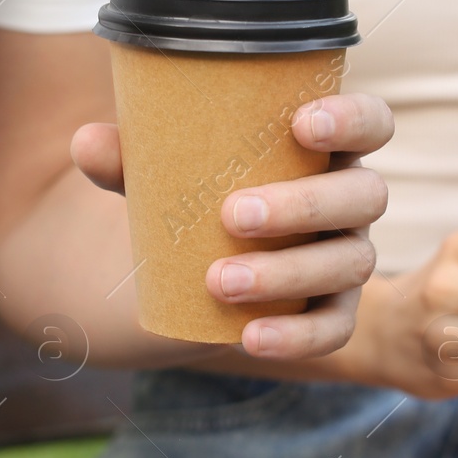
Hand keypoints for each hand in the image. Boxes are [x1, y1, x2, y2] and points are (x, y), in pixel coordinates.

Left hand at [72, 93, 392, 360]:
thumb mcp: (158, 174)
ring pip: (350, 263)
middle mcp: (348, 200)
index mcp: (324, 149)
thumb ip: (127, 157)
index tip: (301, 124)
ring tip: (220, 280)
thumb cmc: (190, 195)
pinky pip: (333, 329)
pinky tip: (248, 338)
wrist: (184, 267)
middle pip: (363, 196)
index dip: (353, 119)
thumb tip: (87, 142)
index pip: (370, 123)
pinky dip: (295, 336)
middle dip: (304, 205)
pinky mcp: (331, 313)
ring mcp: (346, 257)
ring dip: (288, 272)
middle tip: (233, 214)